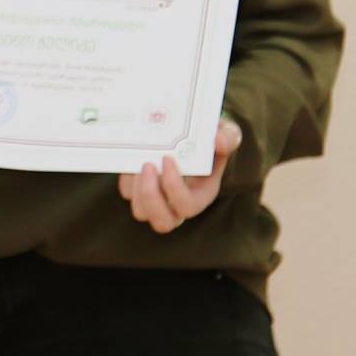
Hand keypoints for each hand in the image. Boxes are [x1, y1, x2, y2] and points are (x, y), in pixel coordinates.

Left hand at [118, 119, 242, 232]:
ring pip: (141, 212)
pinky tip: (132, 159)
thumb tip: (219, 142)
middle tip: (147, 165)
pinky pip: (128, 193)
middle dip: (151, 196)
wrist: (193, 134)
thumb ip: (229, 138)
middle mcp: (178, 204)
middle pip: (163, 222)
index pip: (188, 206)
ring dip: (136, 188)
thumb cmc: (210, 138)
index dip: (174, 188)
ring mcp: (158, 200)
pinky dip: (126, 179)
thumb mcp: (226, 134)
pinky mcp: (140, 191)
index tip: (167, 159)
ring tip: (139, 161)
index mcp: (202, 194)